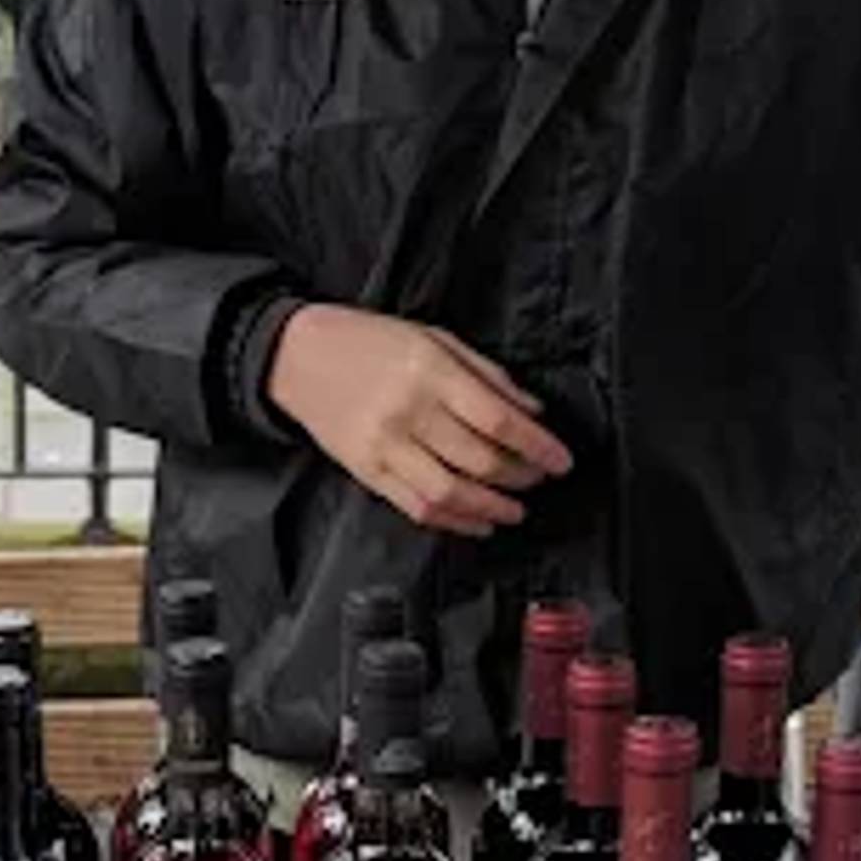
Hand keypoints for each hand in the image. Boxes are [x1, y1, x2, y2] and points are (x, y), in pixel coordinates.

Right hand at [267, 304, 571, 535]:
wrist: (299, 358)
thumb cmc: (371, 342)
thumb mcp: (435, 338)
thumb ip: (486, 374)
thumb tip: (533, 410)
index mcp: (430, 372)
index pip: (498, 419)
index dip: (537, 446)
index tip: (561, 460)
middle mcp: (408, 413)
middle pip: (480, 461)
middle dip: (521, 477)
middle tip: (539, 479)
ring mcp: (385, 447)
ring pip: (450, 493)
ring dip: (492, 508)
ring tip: (515, 510)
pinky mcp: (367, 473)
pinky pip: (417, 508)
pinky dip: (454, 522)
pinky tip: (478, 522)